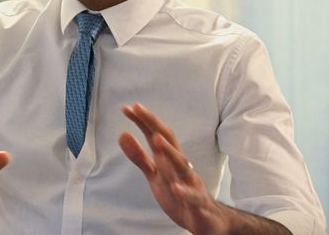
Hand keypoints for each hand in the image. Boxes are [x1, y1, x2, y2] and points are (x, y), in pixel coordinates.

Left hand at [119, 103, 229, 234]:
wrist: (206, 219)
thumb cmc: (180, 193)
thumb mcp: (154, 174)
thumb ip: (139, 156)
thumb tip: (122, 134)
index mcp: (169, 159)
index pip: (155, 135)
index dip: (142, 121)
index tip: (128, 108)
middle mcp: (180, 166)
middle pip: (169, 141)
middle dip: (154, 124)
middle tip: (138, 109)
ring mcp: (190, 183)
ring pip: (182, 164)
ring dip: (170, 152)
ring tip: (156, 139)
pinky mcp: (198, 202)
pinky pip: (192, 196)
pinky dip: (184, 191)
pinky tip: (175, 187)